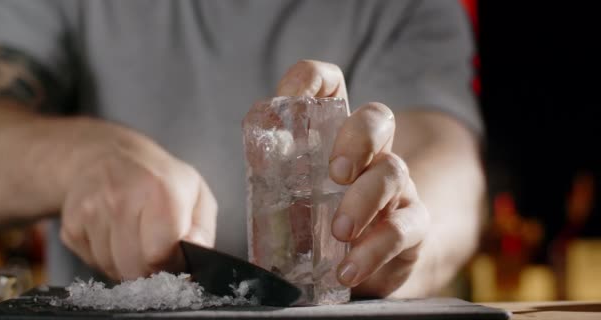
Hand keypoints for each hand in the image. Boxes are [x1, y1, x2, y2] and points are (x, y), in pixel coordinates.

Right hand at [59, 119, 216, 279]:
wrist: (107, 155)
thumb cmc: (159, 179)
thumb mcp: (196, 193)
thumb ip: (202, 229)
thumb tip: (196, 252)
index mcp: (159, 190)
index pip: (159, 254)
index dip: (170, 263)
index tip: (173, 254)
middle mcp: (120, 198)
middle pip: (134, 267)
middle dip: (148, 268)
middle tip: (154, 248)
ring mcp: (90, 211)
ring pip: (112, 268)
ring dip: (126, 263)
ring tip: (134, 237)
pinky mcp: (71, 226)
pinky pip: (92, 263)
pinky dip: (106, 258)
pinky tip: (114, 235)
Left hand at [278, 60, 429, 296]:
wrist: (370, 268)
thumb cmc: (323, 224)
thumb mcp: (295, 197)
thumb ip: (277, 177)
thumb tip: (257, 158)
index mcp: (335, 138)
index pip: (331, 87)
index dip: (313, 80)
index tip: (291, 98)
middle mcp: (371, 154)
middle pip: (377, 118)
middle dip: (357, 138)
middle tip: (335, 173)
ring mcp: (396, 188)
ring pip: (393, 171)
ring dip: (363, 199)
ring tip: (339, 230)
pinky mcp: (411, 226)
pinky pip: (402, 229)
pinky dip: (373, 249)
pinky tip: (348, 269)